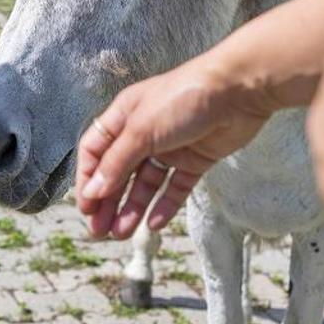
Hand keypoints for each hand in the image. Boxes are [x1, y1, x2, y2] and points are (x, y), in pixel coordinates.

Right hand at [75, 55, 279, 239]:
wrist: (237, 90)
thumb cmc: (183, 98)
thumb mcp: (141, 130)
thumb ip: (117, 163)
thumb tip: (92, 191)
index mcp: (124, 117)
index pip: (95, 152)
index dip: (88, 179)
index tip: (86, 208)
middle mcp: (143, 133)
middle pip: (118, 172)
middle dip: (108, 201)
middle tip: (100, 231)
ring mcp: (170, 147)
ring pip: (145, 184)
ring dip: (132, 208)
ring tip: (122, 233)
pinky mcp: (195, 160)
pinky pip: (175, 188)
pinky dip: (164, 205)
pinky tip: (154, 224)